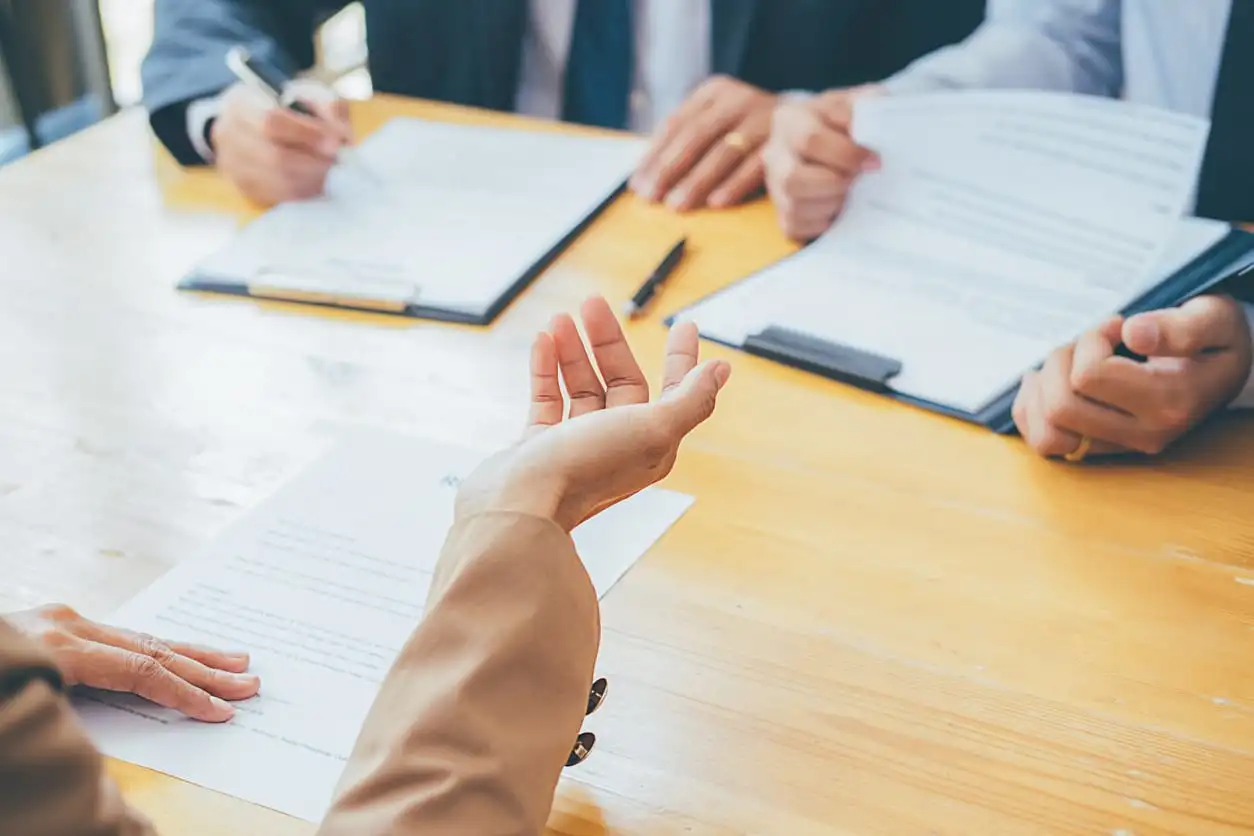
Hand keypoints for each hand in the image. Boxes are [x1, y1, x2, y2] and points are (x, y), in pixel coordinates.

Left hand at [7, 604, 258, 721]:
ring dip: (193, 654)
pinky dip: (159, 647)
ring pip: (142, 638)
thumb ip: (69, 730)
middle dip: (206, 670)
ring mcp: (61, 621)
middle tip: (251, 682)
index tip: (223, 711)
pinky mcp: (56, 624)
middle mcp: (66, 627)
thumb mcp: (20, 715)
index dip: (186, 694)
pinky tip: (181, 650)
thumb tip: (113, 769)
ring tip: (238, 660)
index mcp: (58, 649)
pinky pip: (121, 636)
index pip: (141, 672)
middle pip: (152, 650)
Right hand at [211, 81, 352, 205]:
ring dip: (313, 180)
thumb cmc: (288, 107)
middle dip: (314, 163)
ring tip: (331, 171)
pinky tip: (319, 183)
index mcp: (240, 102)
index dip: (306, 134)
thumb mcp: (310, 94)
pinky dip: (304, 192)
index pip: (270, 122)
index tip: (335, 143)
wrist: (257, 124)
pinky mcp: (244, 189)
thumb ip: (330, 108)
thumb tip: (343, 138)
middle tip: (339, 163)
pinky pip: (278, 198)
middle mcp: (228, 134)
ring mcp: (232, 165)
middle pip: (274, 157)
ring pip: (278, 181)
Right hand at [458, 296, 730, 530]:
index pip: (674, 394)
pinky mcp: (539, 448)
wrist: (520, 505)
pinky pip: (547, 400)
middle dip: (608, 342)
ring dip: (573, 351)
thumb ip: (691, 399)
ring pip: (581, 388)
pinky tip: (543, 342)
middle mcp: (615, 447)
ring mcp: (575, 448)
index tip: (683, 325)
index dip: (681, 359)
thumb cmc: (586, 469)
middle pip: (620, 383)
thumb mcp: (653, 429)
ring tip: (562, 319)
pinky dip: (546, 369)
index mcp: (650, 446)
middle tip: (592, 303)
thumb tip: (721, 369)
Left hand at [630, 75, 775, 211]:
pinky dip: (735, 185)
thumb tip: (641, 180)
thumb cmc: (747, 131)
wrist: (809, 123)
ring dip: (698, 181)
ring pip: (723, 151)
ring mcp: (762, 117)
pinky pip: (755, 165)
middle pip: (696, 136)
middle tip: (652, 198)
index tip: (637, 185)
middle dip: (670, 170)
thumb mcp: (716, 123)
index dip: (654, 156)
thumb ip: (683, 141)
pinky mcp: (782, 140)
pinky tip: (718, 203)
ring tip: (677, 205)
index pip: (676, 125)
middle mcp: (737, 99)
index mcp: (713, 92)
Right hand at [764, 86, 881, 240]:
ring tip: (849, 192)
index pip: (809, 139)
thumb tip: (877, 124)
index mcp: (790, 119)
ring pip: (795, 207)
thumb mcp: (857, 102)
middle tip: (857, 180)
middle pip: (793, 179)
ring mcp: (774, 186)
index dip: (845, 154)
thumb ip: (868, 106)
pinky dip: (823, 223)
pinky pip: (796, 228)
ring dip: (831, 204)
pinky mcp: (780, 214)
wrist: (831, 138)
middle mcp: (774, 153)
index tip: (874, 162)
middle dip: (834, 184)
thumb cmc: (847, 121)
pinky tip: (838, 208)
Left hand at [1013, 296, 1253, 458]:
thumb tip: (1134, 333)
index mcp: (1170, 402)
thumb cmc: (1213, 339)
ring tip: (1069, 362)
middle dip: (1061, 362)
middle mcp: (1143, 435)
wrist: (1223, 370)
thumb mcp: (1213, 319)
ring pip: (1045, 433)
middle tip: (1088, 343)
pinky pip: (1042, 440)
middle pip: (1060, 407)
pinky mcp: (1097, 449)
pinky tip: (1047, 380)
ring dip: (1043, 388)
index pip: (1089, 376)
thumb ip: (1181, 327)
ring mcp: (1119, 447)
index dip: (1092, 339)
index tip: (1116, 326)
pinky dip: (1031, 407)